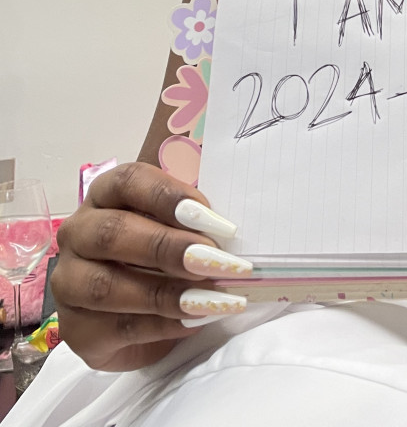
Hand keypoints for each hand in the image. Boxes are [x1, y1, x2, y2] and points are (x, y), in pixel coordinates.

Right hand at [52, 162, 248, 370]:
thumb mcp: (181, 226)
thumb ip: (197, 216)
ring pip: (108, 286)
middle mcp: (78, 234)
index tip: (209, 215)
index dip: (168, 195)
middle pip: (113, 233)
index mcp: (105, 196)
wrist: (142, 316)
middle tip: (214, 259)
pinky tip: (196, 320)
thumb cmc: (165, 255)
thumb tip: (232, 221)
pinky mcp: (76, 330)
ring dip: (167, 293)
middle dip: (168, 247)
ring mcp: (69, 283)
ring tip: (212, 298)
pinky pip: (118, 328)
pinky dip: (163, 325)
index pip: (128, 181)